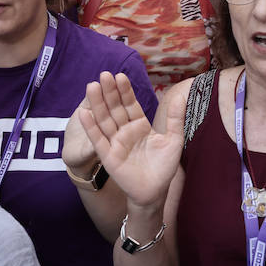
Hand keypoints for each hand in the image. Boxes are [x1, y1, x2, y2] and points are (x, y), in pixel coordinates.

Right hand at [78, 71, 181, 208]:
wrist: (155, 191)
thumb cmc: (164, 166)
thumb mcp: (174, 140)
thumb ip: (175, 119)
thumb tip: (181, 97)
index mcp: (140, 125)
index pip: (130, 104)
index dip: (125, 91)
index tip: (120, 75)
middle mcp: (125, 131)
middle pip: (115, 108)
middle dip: (109, 92)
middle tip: (103, 75)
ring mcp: (115, 142)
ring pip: (104, 120)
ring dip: (97, 104)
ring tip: (91, 87)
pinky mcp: (108, 156)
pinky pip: (98, 140)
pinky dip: (91, 127)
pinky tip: (83, 114)